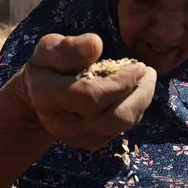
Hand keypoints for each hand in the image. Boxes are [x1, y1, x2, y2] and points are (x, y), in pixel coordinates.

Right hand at [16, 33, 155, 150]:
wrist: (38, 96)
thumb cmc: (48, 66)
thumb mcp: (51, 49)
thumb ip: (70, 47)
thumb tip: (95, 44)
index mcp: (47, 96)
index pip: (91, 96)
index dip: (120, 82)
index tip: (137, 65)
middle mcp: (61, 123)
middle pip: (112, 118)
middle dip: (138, 95)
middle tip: (148, 72)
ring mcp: (75, 138)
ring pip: (119, 126)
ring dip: (140, 102)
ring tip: (146, 80)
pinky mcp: (89, 143)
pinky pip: (119, 131)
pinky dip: (133, 111)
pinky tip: (133, 94)